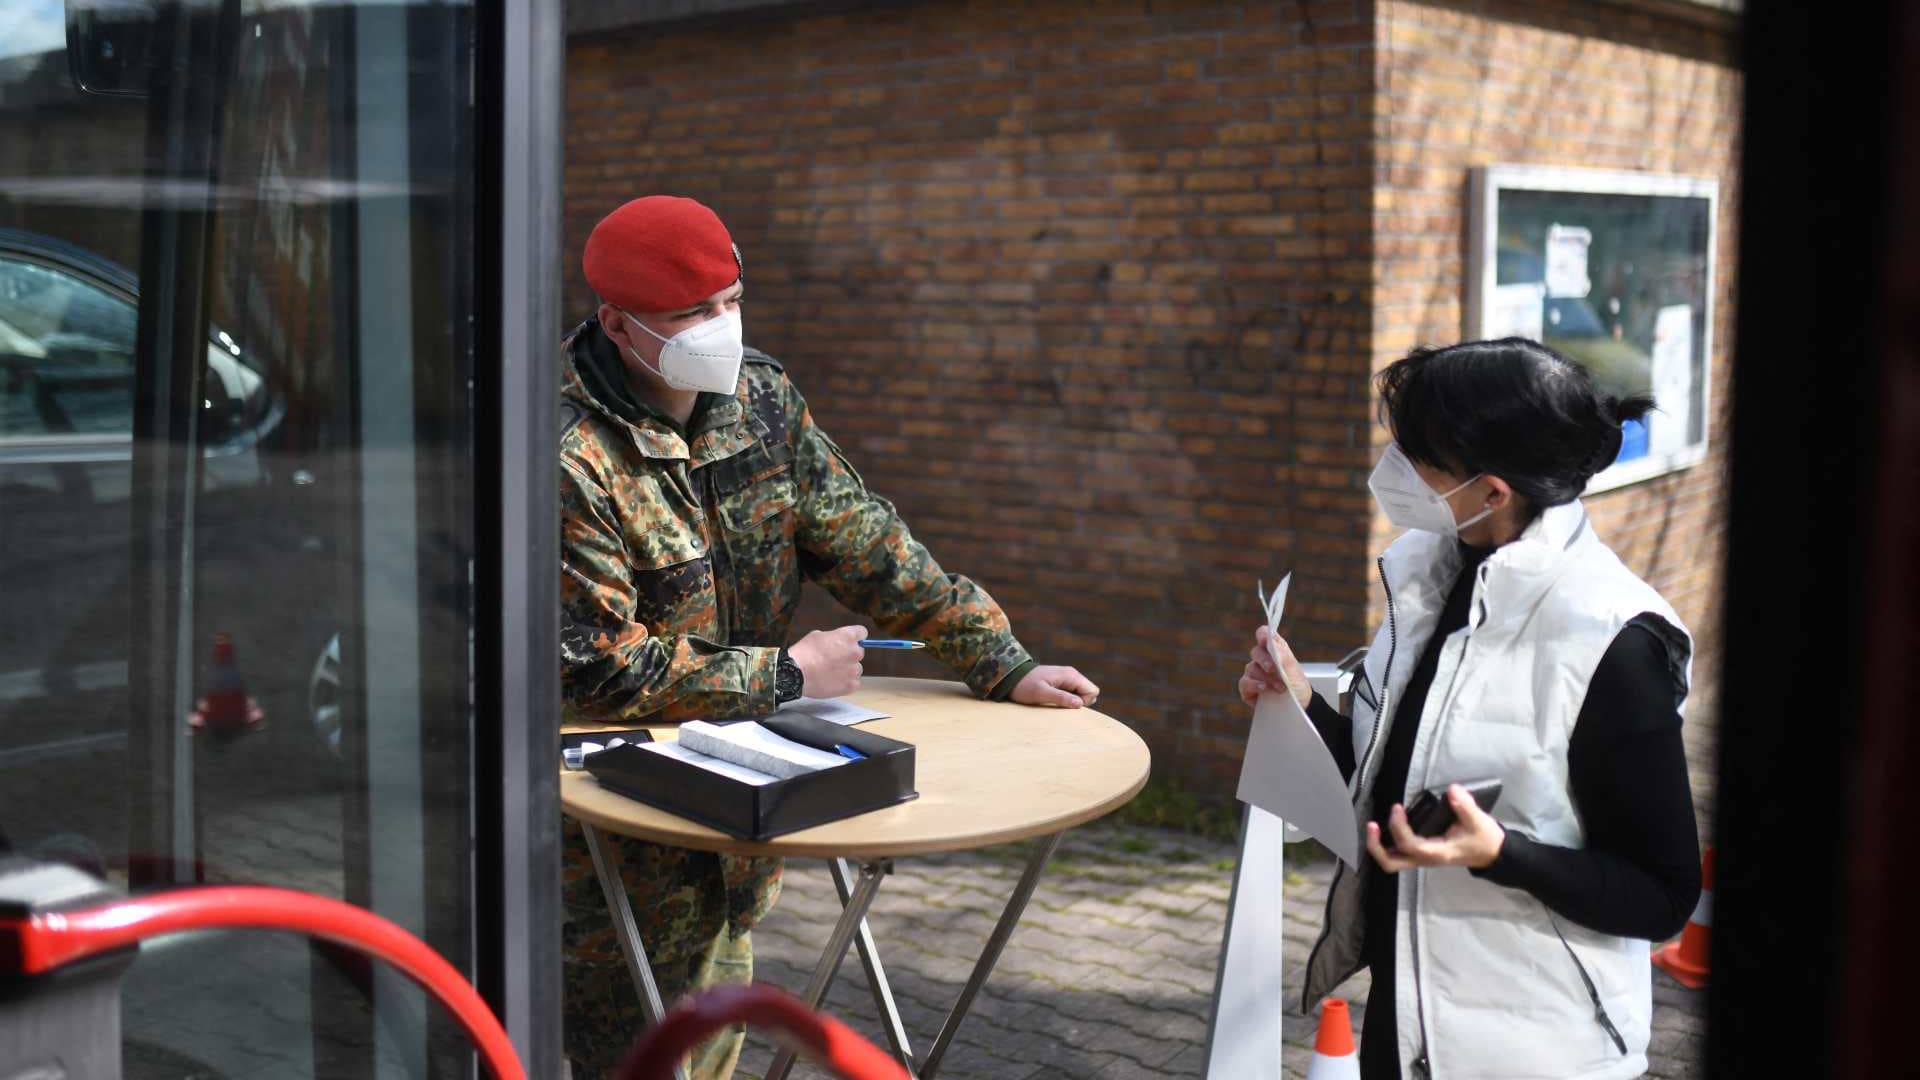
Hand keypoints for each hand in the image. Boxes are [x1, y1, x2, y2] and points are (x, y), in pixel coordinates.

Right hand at [787, 625, 866, 698]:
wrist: (796, 674)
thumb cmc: (804, 653)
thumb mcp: (817, 635)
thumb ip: (833, 637)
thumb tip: (836, 641)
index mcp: (847, 637)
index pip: (862, 632)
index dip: (855, 637)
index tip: (850, 641)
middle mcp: (855, 652)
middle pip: (858, 652)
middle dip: (848, 655)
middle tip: (834, 659)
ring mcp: (854, 670)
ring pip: (856, 669)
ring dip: (847, 670)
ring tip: (831, 673)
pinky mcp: (851, 685)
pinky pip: (854, 683)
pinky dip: (846, 683)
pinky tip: (833, 682)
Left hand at [1010, 665, 1099, 708]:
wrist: (1012, 676)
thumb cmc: (1025, 685)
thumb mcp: (1041, 693)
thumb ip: (1061, 697)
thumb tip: (1079, 704)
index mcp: (1070, 675)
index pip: (1093, 691)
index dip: (1084, 702)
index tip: (1066, 703)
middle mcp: (1072, 675)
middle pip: (1090, 693)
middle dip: (1080, 702)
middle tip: (1060, 703)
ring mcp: (1067, 678)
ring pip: (1082, 694)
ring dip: (1072, 702)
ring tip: (1055, 701)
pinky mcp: (1062, 683)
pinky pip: (1073, 693)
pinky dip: (1067, 699)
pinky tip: (1054, 699)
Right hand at [1238, 625, 1310, 708]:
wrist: (1299, 706)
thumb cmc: (1297, 685)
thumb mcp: (1295, 671)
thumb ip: (1283, 657)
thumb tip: (1272, 643)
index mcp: (1274, 650)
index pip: (1263, 635)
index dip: (1262, 635)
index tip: (1265, 640)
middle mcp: (1262, 660)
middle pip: (1256, 652)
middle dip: (1264, 660)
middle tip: (1274, 669)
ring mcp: (1253, 674)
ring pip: (1251, 668)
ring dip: (1266, 678)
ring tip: (1280, 688)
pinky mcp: (1248, 689)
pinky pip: (1244, 683)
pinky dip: (1254, 685)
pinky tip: (1265, 689)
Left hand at [1365, 784, 1506, 872]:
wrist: (1491, 853)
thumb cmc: (1484, 839)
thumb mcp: (1479, 822)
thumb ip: (1465, 807)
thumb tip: (1452, 790)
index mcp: (1437, 853)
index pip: (1410, 846)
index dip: (1398, 828)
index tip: (1397, 808)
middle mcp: (1425, 859)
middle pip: (1390, 863)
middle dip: (1376, 846)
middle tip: (1372, 825)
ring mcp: (1422, 858)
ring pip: (1391, 861)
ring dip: (1378, 845)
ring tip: (1373, 826)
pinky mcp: (1422, 853)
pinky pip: (1397, 853)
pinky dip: (1386, 842)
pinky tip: (1385, 826)